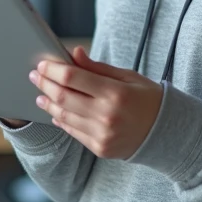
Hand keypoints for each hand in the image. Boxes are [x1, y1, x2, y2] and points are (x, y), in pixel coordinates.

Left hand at [30, 46, 161, 158]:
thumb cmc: (147, 98)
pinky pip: (73, 133)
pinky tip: (56, 111)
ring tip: (41, 94)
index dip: (53, 69)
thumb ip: (97, 67)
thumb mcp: (127, 76)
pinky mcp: (99, 148)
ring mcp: (102, 134)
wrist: (166, 132)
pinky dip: (61, 120)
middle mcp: (106, 115)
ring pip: (64, 116)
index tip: (42, 63)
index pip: (73, 78)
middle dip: (45, 84)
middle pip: (63, 97)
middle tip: (35, 75)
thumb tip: (74, 53)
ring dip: (49, 103)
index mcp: (115, 92)